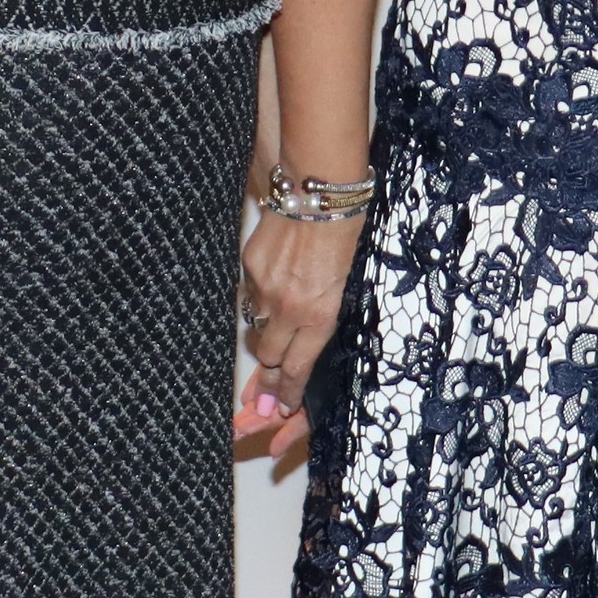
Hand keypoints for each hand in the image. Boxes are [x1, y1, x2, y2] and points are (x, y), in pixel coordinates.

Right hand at [237, 203, 363, 454]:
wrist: (321, 190)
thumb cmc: (347, 232)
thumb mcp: (348, 283)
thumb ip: (325, 314)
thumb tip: (310, 337)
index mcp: (320, 315)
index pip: (296, 369)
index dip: (286, 393)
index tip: (280, 407)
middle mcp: (289, 308)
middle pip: (267, 356)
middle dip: (268, 372)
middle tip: (268, 381)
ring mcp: (265, 288)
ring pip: (255, 326)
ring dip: (264, 332)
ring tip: (275, 326)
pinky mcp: (249, 266)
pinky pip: (249, 295)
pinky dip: (258, 297)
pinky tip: (271, 285)